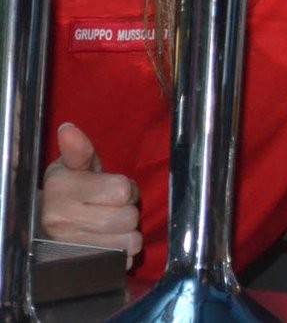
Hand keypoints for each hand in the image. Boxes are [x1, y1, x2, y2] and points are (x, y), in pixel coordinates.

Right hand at [39, 124, 141, 268]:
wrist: (46, 226)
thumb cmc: (70, 190)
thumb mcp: (75, 166)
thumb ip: (79, 150)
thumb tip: (68, 129)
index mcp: (62, 189)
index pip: (123, 190)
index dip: (126, 188)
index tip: (114, 189)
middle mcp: (61, 221)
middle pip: (129, 217)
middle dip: (128, 211)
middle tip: (114, 208)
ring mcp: (69, 248)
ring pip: (129, 242)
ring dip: (128, 234)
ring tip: (112, 227)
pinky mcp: (80, 268)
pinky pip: (121, 262)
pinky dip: (122, 254)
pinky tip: (109, 244)